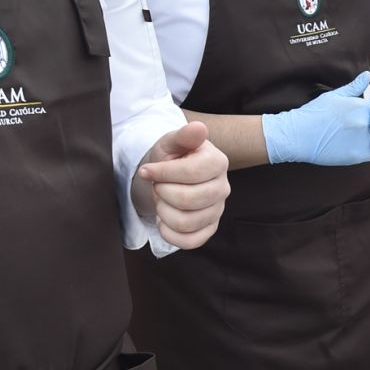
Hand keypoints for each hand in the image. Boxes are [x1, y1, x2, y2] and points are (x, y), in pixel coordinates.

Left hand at [134, 121, 229, 248]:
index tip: (146, 171)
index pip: (191, 173)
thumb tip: (198, 128)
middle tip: (158, 185)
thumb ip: (183, 136)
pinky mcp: (209, 228)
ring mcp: (218, 210)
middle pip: (188, 199)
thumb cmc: (171, 158)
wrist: (171, 177)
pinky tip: (163, 220)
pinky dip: (170, 233)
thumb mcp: (171, 143)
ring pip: (186, 222)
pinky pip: (190, 241)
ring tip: (161, 201)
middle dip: (162, 193)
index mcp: (218, 162)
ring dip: (163, 212)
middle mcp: (223, 188)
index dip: (163, 173)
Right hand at [260, 72, 369, 165]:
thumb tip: (367, 74)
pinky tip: (363, 145)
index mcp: (361, 107)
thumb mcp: (334, 95)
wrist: (297, 136)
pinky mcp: (358, 156)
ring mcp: (363, 140)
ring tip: (369, 136)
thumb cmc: (314, 113)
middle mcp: (366, 123)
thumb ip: (354, 87)